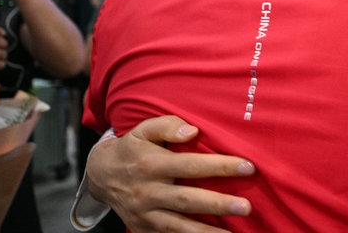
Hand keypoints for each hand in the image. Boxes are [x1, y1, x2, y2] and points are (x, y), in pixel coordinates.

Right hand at [86, 116, 253, 232]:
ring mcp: (145, 214)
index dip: (220, 166)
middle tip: (246, 207)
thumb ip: (167, 126)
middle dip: (218, 204)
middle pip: (188, 199)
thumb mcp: (143, 130)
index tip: (248, 167)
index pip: (191, 165)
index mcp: (152, 164)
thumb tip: (191, 130)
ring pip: (179, 225)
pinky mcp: (143, 229)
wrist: (100, 175)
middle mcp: (149, 191)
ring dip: (207, 231)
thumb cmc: (132, 148)